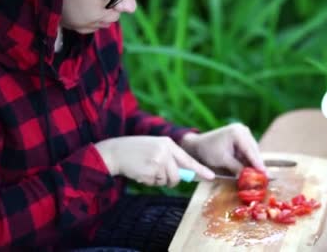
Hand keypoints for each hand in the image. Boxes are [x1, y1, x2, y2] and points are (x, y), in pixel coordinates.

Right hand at [94, 136, 214, 186]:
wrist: (115, 151)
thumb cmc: (136, 151)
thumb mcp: (156, 148)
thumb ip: (171, 159)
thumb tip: (186, 175)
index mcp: (168, 143)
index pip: (188, 159)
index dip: (200, 170)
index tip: (211, 177)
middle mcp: (165, 151)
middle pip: (177, 175)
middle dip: (170, 180)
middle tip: (158, 174)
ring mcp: (158, 160)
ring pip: (166, 181)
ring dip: (157, 180)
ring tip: (146, 169)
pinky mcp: (150, 170)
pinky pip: (155, 183)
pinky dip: (148, 181)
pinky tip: (140, 172)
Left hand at [180, 123, 264, 174]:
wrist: (200, 145)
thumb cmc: (209, 151)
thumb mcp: (223, 160)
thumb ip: (237, 168)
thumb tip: (249, 178)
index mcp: (237, 132)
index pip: (250, 150)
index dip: (257, 162)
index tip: (264, 173)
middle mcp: (242, 130)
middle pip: (253, 150)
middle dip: (257, 163)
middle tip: (264, 177)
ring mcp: (243, 132)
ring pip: (252, 151)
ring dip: (253, 162)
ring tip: (258, 175)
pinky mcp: (242, 137)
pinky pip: (248, 150)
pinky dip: (248, 159)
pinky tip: (251, 169)